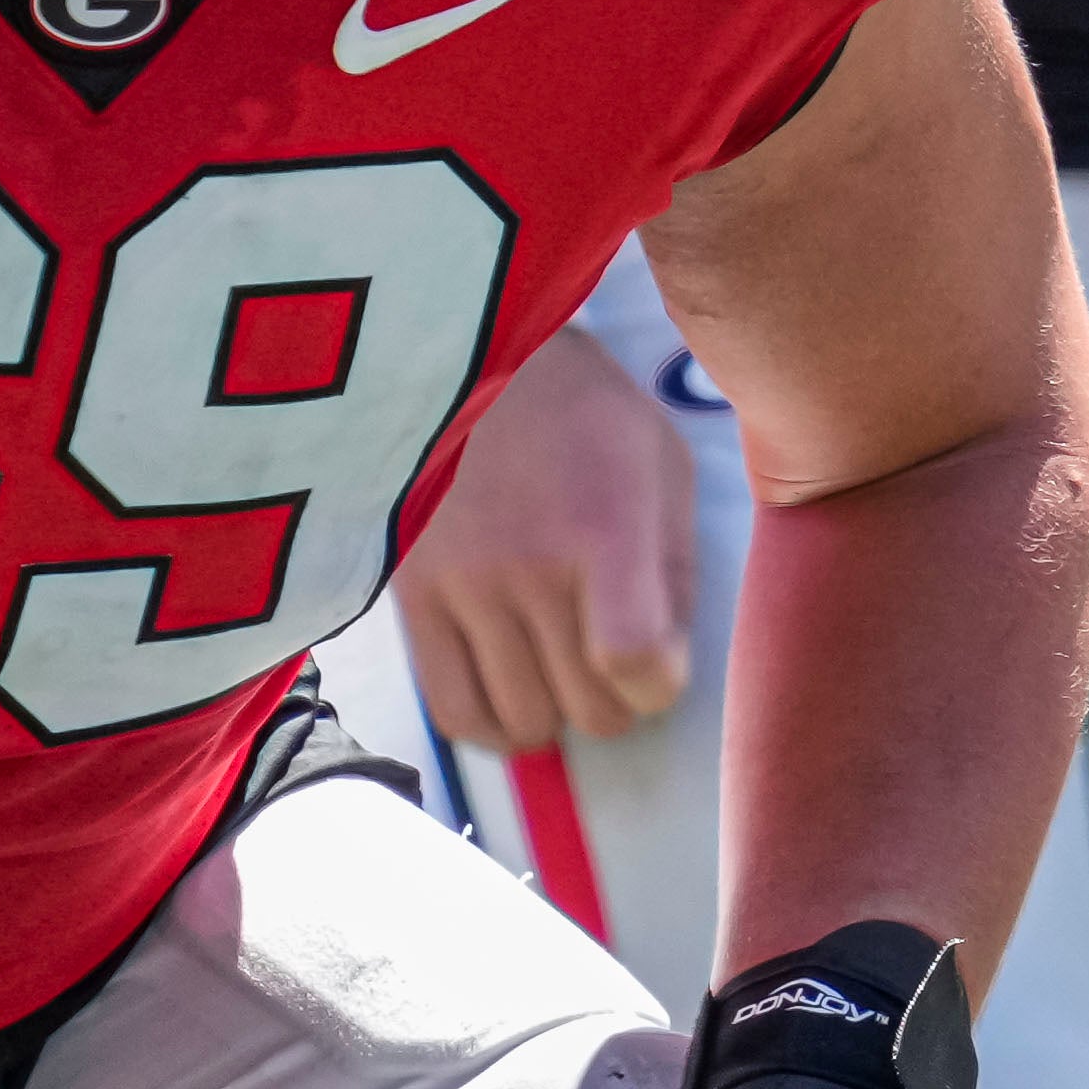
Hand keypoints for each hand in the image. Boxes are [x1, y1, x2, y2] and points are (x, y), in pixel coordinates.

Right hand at [395, 325, 697, 752]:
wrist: (461, 364)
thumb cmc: (581, 411)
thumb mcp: (659, 463)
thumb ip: (674, 569)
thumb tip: (665, 669)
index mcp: (604, 530)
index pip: (640, 666)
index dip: (658, 686)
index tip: (654, 662)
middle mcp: (532, 570)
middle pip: (590, 710)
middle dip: (613, 701)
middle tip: (606, 660)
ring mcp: (465, 589)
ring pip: (526, 722)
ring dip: (555, 711)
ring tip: (557, 665)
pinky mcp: (414, 600)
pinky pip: (454, 712)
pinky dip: (492, 725)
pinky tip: (509, 692)